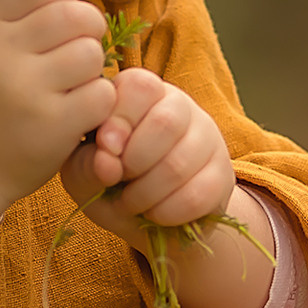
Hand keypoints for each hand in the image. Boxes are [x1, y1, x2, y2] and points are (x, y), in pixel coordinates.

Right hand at [0, 0, 116, 204]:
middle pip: (76, 16)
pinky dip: (99, 103)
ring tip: (74, 84)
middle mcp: (3, 54)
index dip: (62, 1)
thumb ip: (18, 15)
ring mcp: (28, 90)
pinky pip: (102, 94)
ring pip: (92, 54)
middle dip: (88, 30)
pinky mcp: (54, 125)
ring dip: (93, 69)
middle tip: (78, 50)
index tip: (57, 26)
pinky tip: (79, 111)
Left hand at [60, 66, 236, 243]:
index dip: (119, 119)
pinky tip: (154, 214)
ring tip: (130, 202)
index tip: (103, 149)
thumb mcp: (84, 172)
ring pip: (180, 163)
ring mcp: (208, 138)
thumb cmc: (108, 183)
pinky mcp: (223, 175)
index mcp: (142, 93)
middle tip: (117, 181)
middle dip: (133, 162)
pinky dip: (166, 212)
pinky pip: (197, 195)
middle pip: (165, 123)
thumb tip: (106, 162)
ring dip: (145, 194)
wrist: (147, 220)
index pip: (140, 86)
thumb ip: (87, 163)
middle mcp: (180, 106)